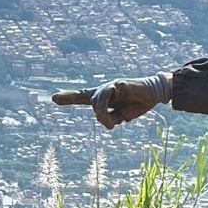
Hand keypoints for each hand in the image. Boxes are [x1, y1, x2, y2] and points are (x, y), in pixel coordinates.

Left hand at [52, 73, 171, 128]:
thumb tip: (102, 119)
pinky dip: (107, 104)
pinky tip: (117, 104)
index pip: (82, 96)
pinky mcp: (117, 84)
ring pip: (97, 102)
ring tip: (113, 123)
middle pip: (91, 102)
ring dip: (103, 115)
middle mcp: (103, 91)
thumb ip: (109, 119)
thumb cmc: (137, 104)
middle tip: (111, 123)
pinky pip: (106, 95)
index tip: (53, 98)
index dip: (69, 97)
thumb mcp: (121, 116)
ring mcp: (110, 86)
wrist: (154, 93)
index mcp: (103, 98)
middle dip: (100, 115)